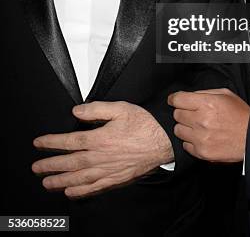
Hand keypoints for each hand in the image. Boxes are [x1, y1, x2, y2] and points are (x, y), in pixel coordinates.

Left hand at [32, 101, 173, 197]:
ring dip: (60, 181)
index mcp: (100, 138)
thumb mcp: (121, 108)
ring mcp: (108, 170)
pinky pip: (94, 188)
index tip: (39, 143)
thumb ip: (97, 109)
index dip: (52, 142)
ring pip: (79, 178)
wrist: (163, 141)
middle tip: (36, 168)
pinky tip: (71, 192)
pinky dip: (81, 192)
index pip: (70, 141)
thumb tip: (77, 111)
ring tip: (47, 182)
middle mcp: (101, 157)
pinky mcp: (116, 179)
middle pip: (70, 163)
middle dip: (51, 165)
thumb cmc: (144, 124)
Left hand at [168, 88, 249, 162]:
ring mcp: (201, 138)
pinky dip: (190, 141)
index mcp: (206, 104)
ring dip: (185, 127)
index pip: (177, 100)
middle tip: (192, 114)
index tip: (174, 100)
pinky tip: (200, 137)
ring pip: (178, 130)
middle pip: (176, 115)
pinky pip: (185, 145)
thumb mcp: (225, 94)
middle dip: (183, 112)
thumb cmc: (239, 115)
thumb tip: (189, 96)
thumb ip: (204, 93)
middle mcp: (201, 120)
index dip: (174, 99)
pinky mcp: (202, 152)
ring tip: (197, 126)